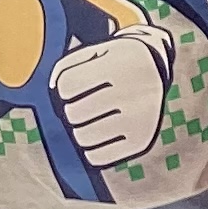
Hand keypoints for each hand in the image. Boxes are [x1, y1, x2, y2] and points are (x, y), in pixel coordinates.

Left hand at [50, 26, 173, 168]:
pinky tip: (96, 136)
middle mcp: (132, 92)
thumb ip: (65, 67)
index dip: (63, 87)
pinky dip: (90, 149)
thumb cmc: (113, 60)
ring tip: (87, 120)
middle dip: (70, 110)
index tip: (72, 85)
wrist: (155, 67)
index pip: (68, 85)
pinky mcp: (141, 142)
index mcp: (118, 65)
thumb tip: (52, 92)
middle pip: (74, 113)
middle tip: (80, 104)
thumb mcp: (94, 51)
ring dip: (78, 130)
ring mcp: (138, 119)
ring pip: (84, 136)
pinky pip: (98, 156)